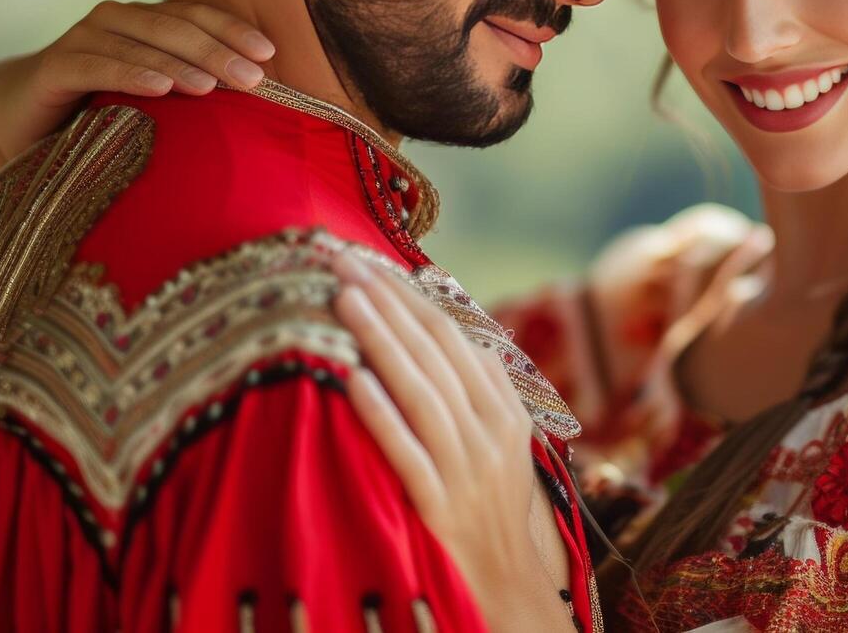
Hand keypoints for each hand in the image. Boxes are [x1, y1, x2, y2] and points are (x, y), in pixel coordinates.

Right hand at [0, 1, 273, 166]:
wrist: (23, 115)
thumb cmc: (103, 105)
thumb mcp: (156, 93)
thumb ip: (196, 85)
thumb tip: (261, 97)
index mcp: (146, 20)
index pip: (198, 16)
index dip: (234, 30)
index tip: (269, 54)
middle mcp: (115, 19)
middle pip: (176, 29)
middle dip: (218, 52)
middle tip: (253, 79)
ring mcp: (82, 38)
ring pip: (141, 44)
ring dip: (180, 63)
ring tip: (212, 86)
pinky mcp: (54, 66)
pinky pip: (97, 67)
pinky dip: (130, 75)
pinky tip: (159, 89)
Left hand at [329, 255, 576, 632]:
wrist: (506, 584)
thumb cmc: (491, 508)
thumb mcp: (502, 444)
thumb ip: (483, 390)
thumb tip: (462, 331)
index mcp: (503, 411)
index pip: (453, 338)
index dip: (411, 297)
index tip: (370, 262)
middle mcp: (489, 433)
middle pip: (433, 355)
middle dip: (386, 305)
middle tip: (341, 264)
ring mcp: (466, 469)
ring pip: (420, 393)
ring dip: (380, 342)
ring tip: (343, 301)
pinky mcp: (439, 506)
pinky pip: (406, 452)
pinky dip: (380, 414)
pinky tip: (351, 380)